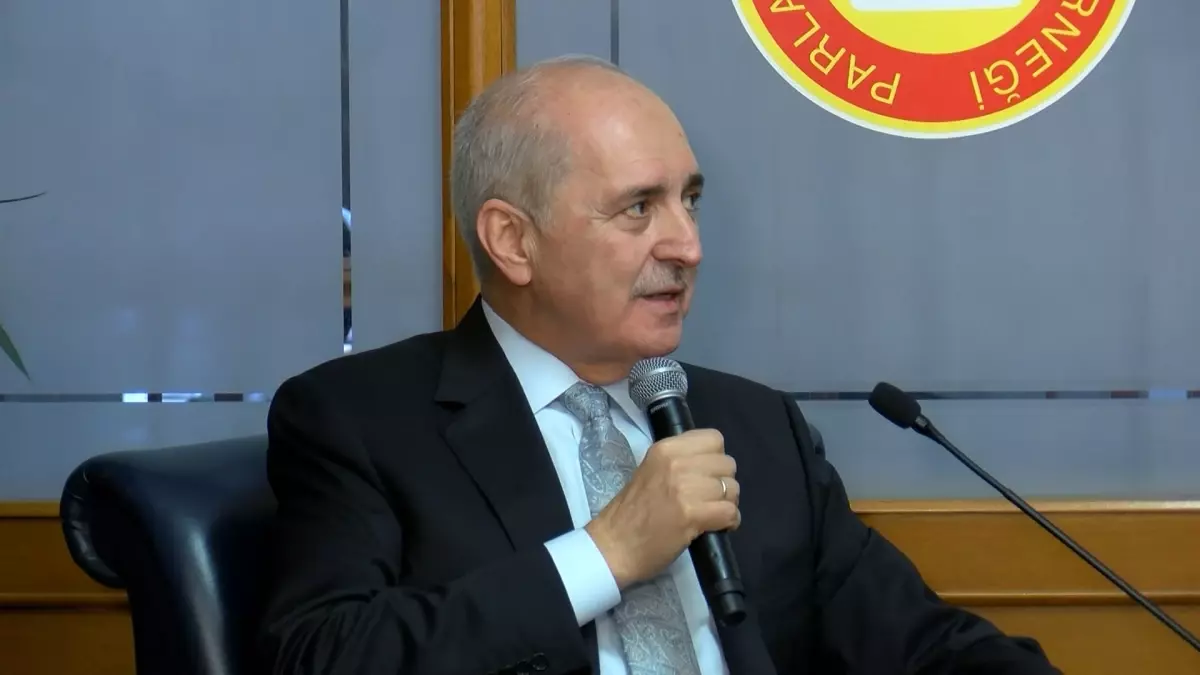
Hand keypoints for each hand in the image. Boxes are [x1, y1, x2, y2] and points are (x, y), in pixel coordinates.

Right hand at [585, 428, 739, 589]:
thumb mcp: (651, 470)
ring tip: (712, 515)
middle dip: (724, 483)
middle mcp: (677, 462)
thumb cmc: (631, 512)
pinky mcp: (692, 514)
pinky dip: (729, 522)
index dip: (715, 459)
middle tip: (710, 499)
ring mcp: (685, 488)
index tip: (706, 475)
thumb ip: (679, 462)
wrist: (614, 546)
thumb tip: (711, 466)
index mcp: (665, 448)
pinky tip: (716, 528)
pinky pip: (730, 512)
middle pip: (727, 464)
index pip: (714, 439)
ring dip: (727, 504)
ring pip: (732, 488)